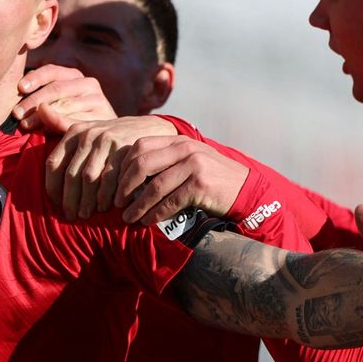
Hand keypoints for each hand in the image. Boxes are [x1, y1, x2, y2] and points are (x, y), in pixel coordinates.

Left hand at [15, 65, 116, 133]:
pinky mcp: (102, 117)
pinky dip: (59, 126)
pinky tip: (45, 132)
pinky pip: (76, 121)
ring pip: (64, 106)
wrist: (106, 134)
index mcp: (75, 75)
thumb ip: (43, 95)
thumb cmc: (73, 117)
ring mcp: (97, 100)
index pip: (52, 72)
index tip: (20, 88)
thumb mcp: (58, 102)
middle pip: (56, 89)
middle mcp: (88, 83)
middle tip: (17, 114)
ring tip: (25, 125)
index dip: (35, 78)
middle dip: (34, 101)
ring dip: (41, 117)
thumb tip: (20, 91)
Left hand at [46, 117, 177, 219]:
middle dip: (70, 200)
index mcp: (75, 131)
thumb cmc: (113, 136)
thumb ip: (62, 124)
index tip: (56, 204)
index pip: (54, 163)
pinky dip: (106, 196)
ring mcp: (108, 142)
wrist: (151, 131)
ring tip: (86, 214)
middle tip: (71, 216)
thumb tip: (40, 109)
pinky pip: (111, 180)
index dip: (53, 187)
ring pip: (90, 180)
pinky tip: (105, 207)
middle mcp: (90, 135)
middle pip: (72, 175)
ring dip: (87, 201)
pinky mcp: (125, 151)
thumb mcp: (89, 129)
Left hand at [115, 136, 248, 224]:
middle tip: (117, 203)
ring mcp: (194, 165)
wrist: (246, 189)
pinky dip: (155, 214)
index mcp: (178, 140)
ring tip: (128, 218)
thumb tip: (128, 179)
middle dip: (124, 185)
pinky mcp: (201, 185)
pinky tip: (147, 221)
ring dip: (138, 205)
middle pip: (142, 163)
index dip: (123, 167)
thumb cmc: (212, 178)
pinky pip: (170, 202)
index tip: (115, 186)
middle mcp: (185, 148)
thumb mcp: (189, 161)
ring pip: (154, 186)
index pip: (140, 146)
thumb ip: (164, 162)